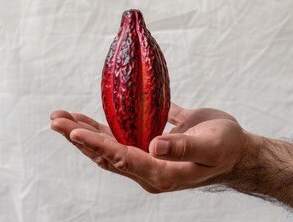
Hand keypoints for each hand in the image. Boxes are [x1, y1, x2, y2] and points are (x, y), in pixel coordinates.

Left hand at [50, 103, 247, 192]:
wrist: (237, 152)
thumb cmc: (227, 149)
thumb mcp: (210, 147)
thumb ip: (183, 148)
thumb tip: (153, 145)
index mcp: (161, 174)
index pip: (122, 158)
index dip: (97, 143)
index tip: (73, 130)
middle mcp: (148, 170)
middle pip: (106, 154)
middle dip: (79, 137)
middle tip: (55, 120)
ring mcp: (147, 160)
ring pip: (109, 147)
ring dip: (85, 132)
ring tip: (62, 117)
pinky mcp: (150, 147)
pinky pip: (122, 138)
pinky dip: (104, 127)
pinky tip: (89, 117)